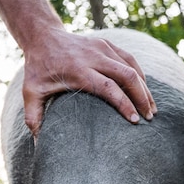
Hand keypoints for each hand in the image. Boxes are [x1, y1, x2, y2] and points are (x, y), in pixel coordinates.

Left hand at [21, 29, 156, 134]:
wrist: (43, 37)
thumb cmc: (38, 69)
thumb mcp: (31, 93)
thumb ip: (34, 118)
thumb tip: (38, 146)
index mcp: (78, 70)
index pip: (108, 87)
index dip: (124, 104)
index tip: (134, 120)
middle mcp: (93, 57)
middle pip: (126, 76)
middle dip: (142, 98)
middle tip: (150, 118)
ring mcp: (102, 48)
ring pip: (132, 67)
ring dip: (144, 88)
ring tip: (152, 108)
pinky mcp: (107, 44)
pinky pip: (130, 60)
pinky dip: (140, 76)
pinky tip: (145, 92)